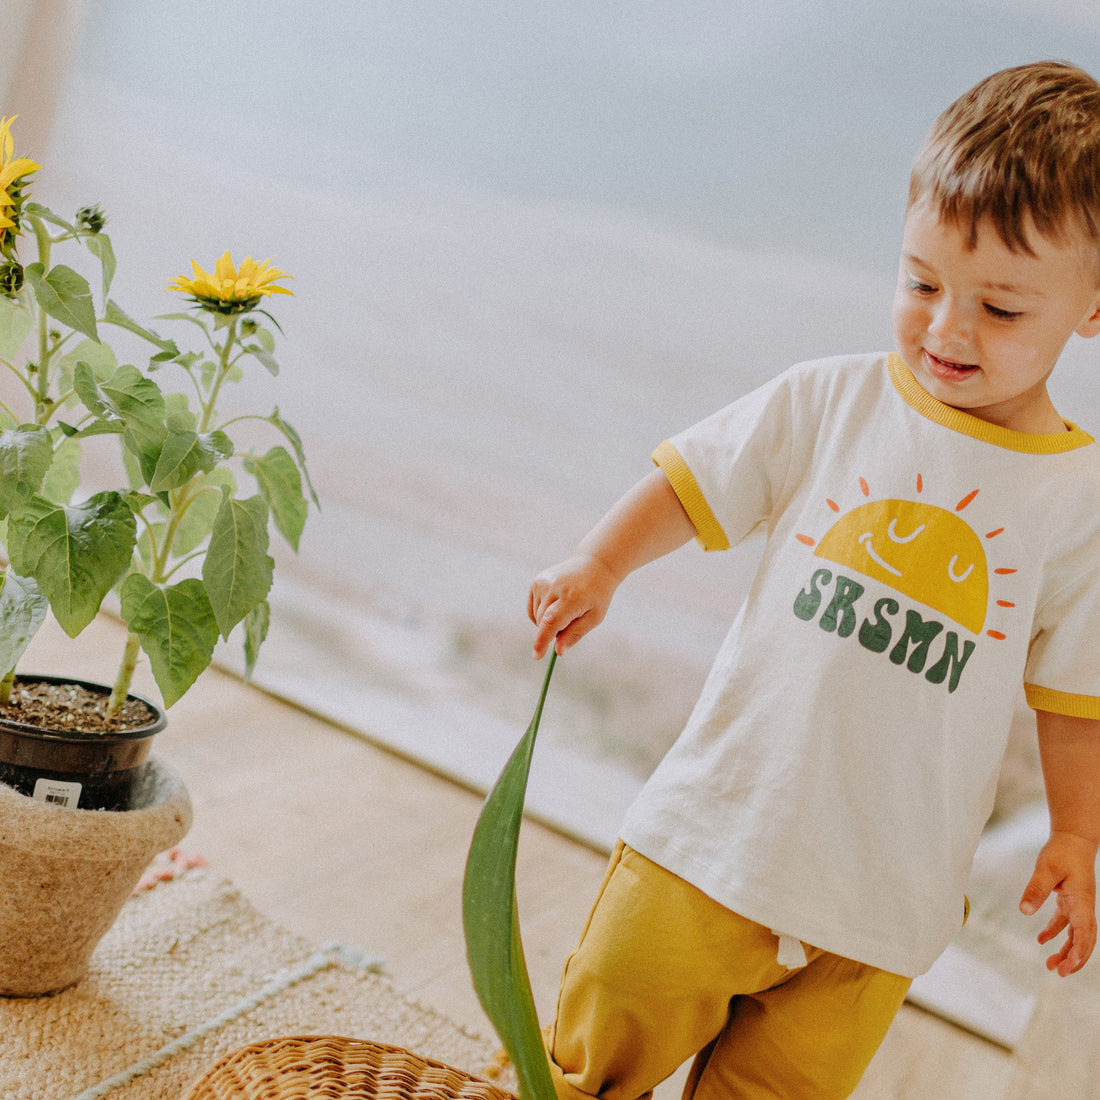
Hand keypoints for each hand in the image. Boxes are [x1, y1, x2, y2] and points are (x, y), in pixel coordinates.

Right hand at [527, 553, 618, 658]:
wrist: (594, 565)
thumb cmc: (597, 595)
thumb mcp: (594, 617)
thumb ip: (575, 634)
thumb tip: (558, 651)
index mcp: (571, 597)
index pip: (551, 621)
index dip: (542, 640)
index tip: (537, 656)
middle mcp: (553, 587)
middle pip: (543, 622)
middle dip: (552, 631)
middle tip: (571, 622)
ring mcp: (542, 583)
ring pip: (536, 617)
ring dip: (547, 621)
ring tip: (566, 609)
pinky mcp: (536, 582)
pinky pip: (533, 609)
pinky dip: (541, 614)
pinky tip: (555, 606)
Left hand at [1019, 831, 1098, 975]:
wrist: (1073, 838)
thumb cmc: (1062, 851)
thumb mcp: (1046, 869)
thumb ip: (1036, 889)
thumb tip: (1024, 912)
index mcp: (1083, 901)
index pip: (1085, 931)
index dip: (1079, 950)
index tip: (1069, 965)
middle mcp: (1084, 906)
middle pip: (1084, 939)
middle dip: (1074, 959)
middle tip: (1058, 973)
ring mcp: (1079, 904)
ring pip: (1076, 934)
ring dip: (1066, 950)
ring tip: (1050, 965)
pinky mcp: (1070, 900)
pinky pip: (1065, 922)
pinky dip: (1055, 932)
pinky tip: (1040, 939)